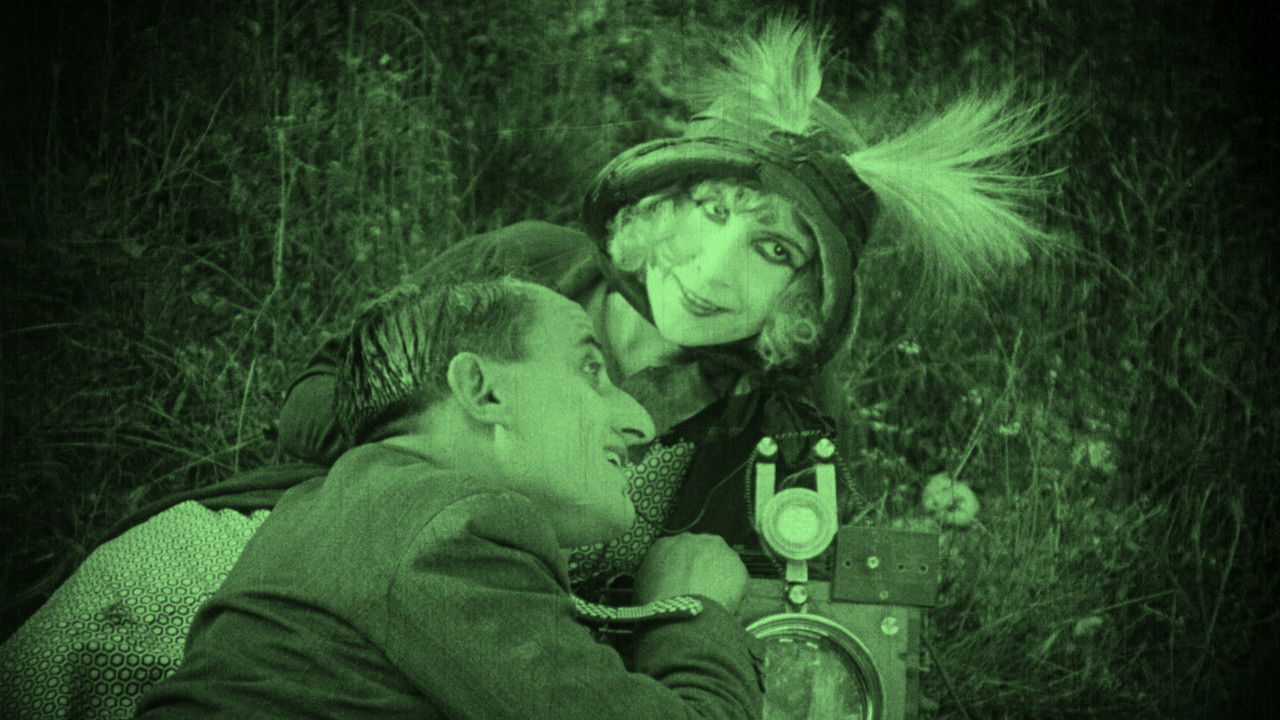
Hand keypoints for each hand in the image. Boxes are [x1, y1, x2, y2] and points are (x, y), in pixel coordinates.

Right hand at [633, 533, 748, 613]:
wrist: (682, 613)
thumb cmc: (658, 606)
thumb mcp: (641, 590)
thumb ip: (652, 580)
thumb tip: (656, 588)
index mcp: (663, 545)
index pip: (673, 554)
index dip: (679, 571)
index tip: (681, 584)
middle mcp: (689, 540)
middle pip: (698, 553)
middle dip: (700, 570)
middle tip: (699, 593)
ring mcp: (715, 548)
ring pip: (718, 562)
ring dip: (717, 578)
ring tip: (713, 602)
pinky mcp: (735, 562)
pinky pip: (735, 577)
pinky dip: (733, 590)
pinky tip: (725, 606)